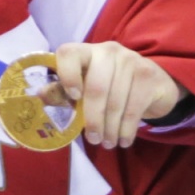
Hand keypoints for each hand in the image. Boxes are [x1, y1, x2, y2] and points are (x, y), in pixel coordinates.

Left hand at [53, 39, 183, 149]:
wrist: (154, 84)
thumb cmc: (111, 87)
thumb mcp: (87, 87)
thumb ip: (65, 92)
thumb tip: (40, 94)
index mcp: (87, 52)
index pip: (69, 53)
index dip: (67, 75)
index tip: (74, 98)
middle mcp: (108, 51)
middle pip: (96, 87)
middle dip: (93, 119)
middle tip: (93, 140)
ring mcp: (130, 60)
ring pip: (115, 102)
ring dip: (110, 129)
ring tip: (108, 143)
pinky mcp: (148, 74)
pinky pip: (134, 108)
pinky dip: (126, 130)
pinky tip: (123, 140)